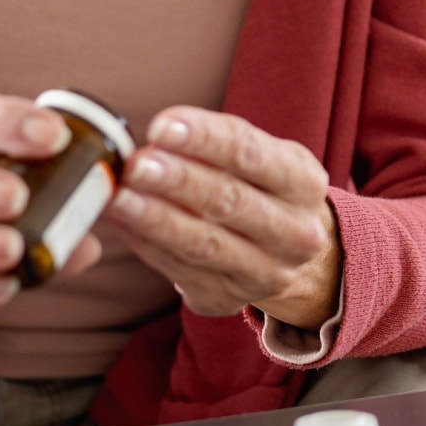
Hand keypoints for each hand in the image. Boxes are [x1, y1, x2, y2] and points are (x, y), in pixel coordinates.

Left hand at [107, 106, 342, 330]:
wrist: (291, 254)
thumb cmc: (263, 189)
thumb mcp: (263, 156)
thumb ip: (217, 143)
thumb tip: (158, 135)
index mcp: (304, 183)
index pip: (251, 154)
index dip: (204, 139)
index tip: (161, 126)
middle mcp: (294, 233)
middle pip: (229, 201)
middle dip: (177, 181)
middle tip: (137, 164)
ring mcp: (265, 272)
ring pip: (204, 244)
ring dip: (157, 219)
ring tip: (121, 197)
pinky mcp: (228, 299)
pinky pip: (181, 271)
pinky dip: (148, 245)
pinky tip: (123, 224)